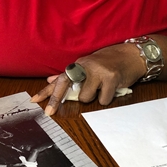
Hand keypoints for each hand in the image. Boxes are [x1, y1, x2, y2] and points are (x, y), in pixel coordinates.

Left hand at [31, 43, 145, 114]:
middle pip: (66, 87)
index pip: (59, 79)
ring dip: (93, 97)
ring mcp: (98, 72)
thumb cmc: (108, 62)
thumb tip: (51, 80)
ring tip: (101, 88)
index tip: (34, 101)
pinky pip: (103, 100)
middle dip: (57, 100)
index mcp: (78, 65)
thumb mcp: (87, 65)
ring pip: (85, 97)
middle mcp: (85, 66)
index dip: (46, 91)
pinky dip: (107, 98)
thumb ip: (70, 75)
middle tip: (50, 112)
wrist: (132, 55)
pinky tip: (112, 89)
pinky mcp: (111, 78)